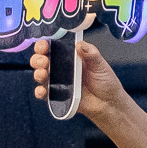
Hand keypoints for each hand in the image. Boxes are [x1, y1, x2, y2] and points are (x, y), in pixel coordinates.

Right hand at [30, 37, 146, 147]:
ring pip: (41, 75)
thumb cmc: (106, 82)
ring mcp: (58, 82)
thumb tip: (80, 44)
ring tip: (43, 74)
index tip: (44, 44)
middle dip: (38, 59)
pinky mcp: (57, 96)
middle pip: (42, 60)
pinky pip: (44, 93)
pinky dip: (40, 92)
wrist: (109, 103)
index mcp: (70, 57)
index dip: (44, 44)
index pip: (53, 47)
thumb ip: (91, 54)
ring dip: (38, 73)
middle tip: (44, 61)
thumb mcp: (101, 65)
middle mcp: (61, 68)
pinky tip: (43, 90)